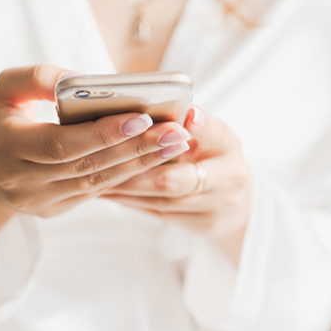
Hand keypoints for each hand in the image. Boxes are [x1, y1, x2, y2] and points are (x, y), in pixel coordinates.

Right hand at [0, 65, 190, 273]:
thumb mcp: (4, 88)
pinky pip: (96, 192)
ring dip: (140, 164)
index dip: (101, 133)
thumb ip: (38, 78)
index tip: (141, 117)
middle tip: (175, 132)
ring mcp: (39, 202)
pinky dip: (127, 174)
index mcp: (7, 147)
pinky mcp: (55, 210)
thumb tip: (82, 81)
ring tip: (175, 144)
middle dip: (135, 149)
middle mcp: (22, 182)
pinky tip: (155, 157)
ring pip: (97, 184)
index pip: (61, 144)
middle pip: (87, 167)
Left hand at [100, 106, 251, 263]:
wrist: (234, 200)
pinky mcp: (203, 224)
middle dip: (138, 168)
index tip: (188, 116)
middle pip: (178, 177)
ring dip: (126, 188)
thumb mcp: (207, 134)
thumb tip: (147, 106)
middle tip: (106, 159)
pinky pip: (159, 212)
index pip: (215, 133)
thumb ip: (185, 123)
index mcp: (229, 144)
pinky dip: (131, 201)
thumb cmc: (210, 156)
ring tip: (96, 178)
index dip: (202, 127)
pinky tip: (109, 192)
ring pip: (163, 199)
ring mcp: (218, 205)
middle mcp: (230, 176)